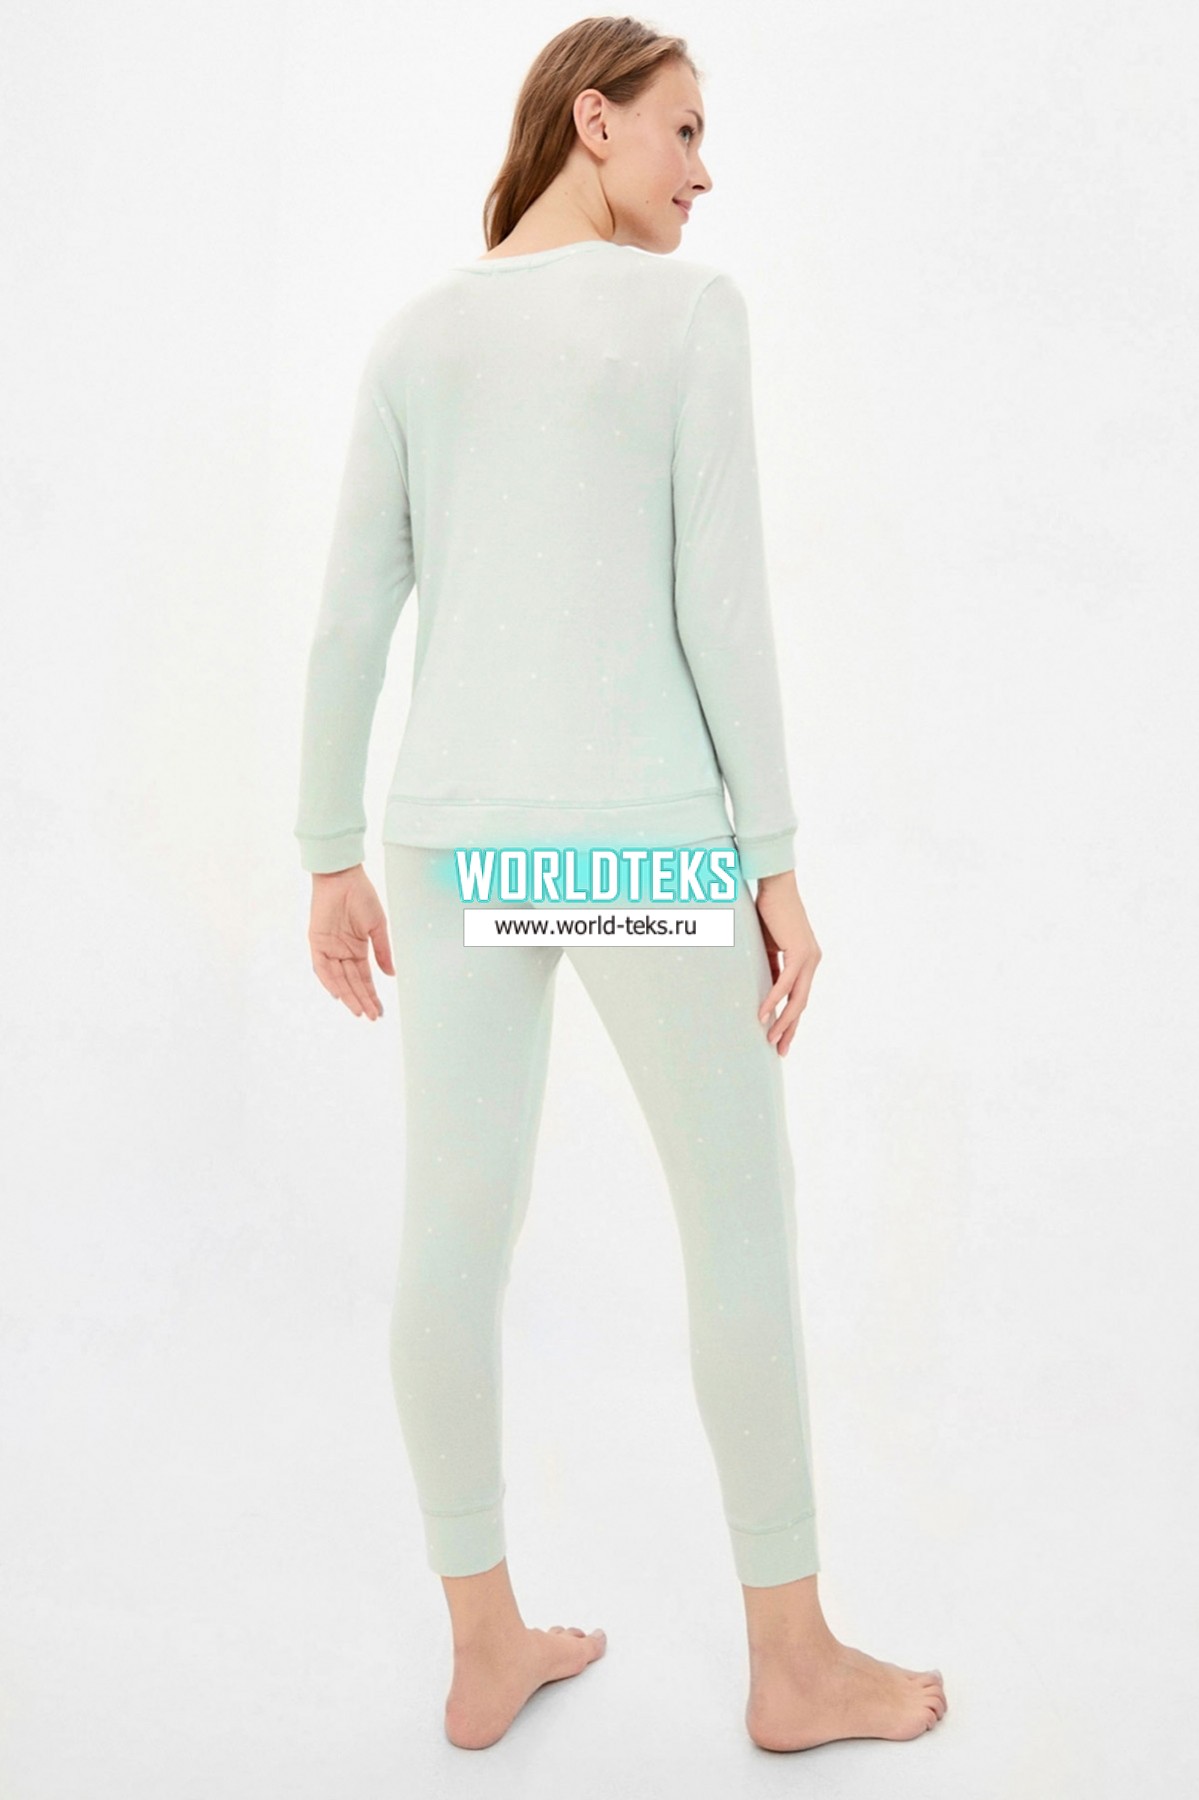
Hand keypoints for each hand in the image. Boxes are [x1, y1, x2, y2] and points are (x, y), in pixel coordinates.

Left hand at [307, 864, 394, 1019]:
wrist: (343, 877)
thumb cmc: (361, 896)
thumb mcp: (377, 927)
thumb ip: (382, 952)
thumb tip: (391, 974)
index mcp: (357, 949)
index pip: (364, 978)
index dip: (372, 995)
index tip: (380, 1011)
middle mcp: (342, 952)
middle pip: (352, 983)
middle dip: (362, 1000)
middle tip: (372, 1016)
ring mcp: (329, 948)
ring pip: (338, 979)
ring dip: (348, 995)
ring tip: (359, 1011)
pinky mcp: (317, 942)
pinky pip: (321, 966)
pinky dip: (329, 980)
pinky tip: (338, 994)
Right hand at [752, 870, 821, 1056]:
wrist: (775, 886)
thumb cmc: (768, 912)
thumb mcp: (767, 947)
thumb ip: (769, 968)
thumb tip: (763, 990)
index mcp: (805, 961)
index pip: (798, 998)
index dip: (789, 1020)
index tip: (780, 1039)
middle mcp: (812, 962)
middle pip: (801, 1004)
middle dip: (790, 1029)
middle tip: (779, 1051)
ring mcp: (808, 958)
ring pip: (797, 998)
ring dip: (783, 1021)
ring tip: (771, 1040)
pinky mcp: (799, 952)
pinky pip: (786, 983)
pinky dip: (774, 1000)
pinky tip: (764, 1015)